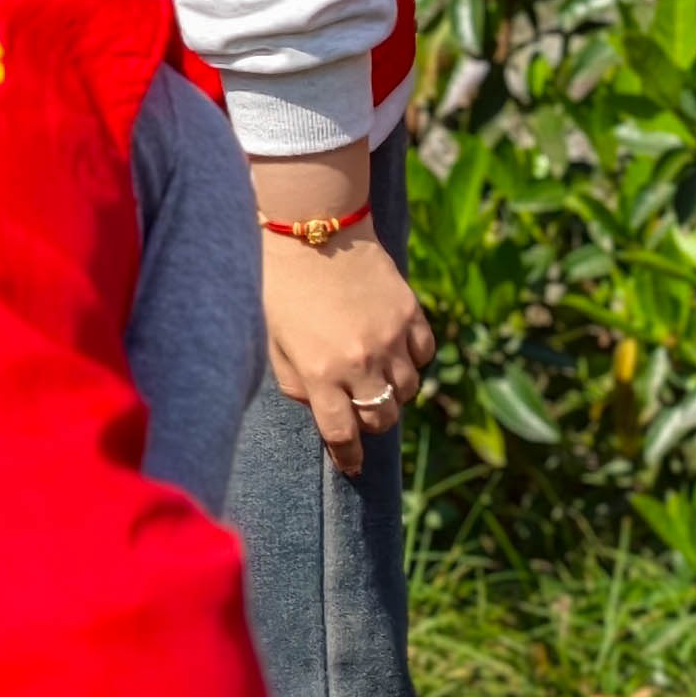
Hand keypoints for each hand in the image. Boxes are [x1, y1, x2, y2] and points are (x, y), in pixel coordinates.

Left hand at [262, 222, 436, 477]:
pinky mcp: (411, 313)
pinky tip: (393, 351)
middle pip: (381, 418)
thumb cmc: (279, 286)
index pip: (342, 434)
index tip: (352, 466)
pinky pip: (424, 354)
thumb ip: (295, 382)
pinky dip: (412, 360)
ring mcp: (391, 338)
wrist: (311, 229)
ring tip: (374, 379)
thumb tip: (319, 408)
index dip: (348, 457)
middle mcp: (360, 361)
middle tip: (359, 415)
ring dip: (392, 393)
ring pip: (407, 390)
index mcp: (320, 372)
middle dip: (370, 424)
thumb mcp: (271, 341)